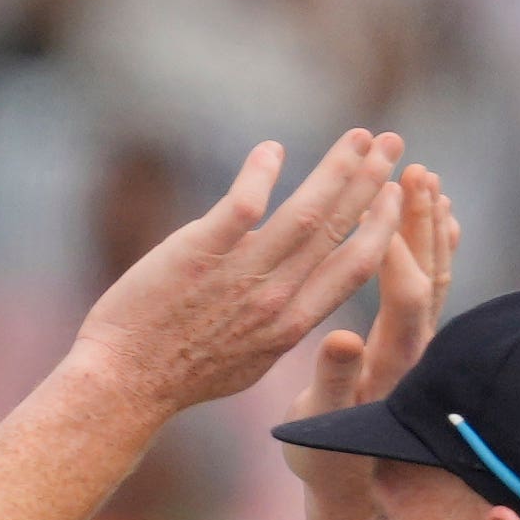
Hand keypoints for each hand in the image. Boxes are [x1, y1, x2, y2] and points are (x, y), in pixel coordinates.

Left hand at [71, 130, 404, 420]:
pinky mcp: (198, 253)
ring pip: (305, 213)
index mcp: (292, 325)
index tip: (396, 196)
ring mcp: (239, 275)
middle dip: (372, 182)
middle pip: (339, 229)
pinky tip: (272, 151)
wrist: (123, 383)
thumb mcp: (247, 363)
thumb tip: (293, 309)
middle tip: (392, 143)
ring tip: (358, 135)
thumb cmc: (178, 377)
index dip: (382, 227)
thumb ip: (277, 328)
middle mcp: (275, 298)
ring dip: (338, 168)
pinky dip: (262, 172)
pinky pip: (243, 203)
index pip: (354, 268)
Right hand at [283, 163, 458, 492]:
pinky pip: (438, 285)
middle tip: (413, 172)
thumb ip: (332, 384)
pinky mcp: (418, 343)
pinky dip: (440, 246)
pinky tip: (442, 216)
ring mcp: (423, 345)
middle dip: (421, 222)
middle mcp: (419, 349)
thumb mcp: (319, 427)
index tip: (377, 203)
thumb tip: (340, 338)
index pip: (405, 294)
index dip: (394, 248)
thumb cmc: (329, 460)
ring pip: (439, 274)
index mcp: (393, 364)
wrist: (356, 488)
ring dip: (432, 225)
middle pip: (431, 274)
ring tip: (426, 178)